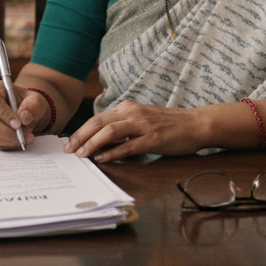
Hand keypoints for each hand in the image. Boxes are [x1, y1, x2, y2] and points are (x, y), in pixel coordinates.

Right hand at [0, 80, 50, 149]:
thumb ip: (32, 106)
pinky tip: (19, 141)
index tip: (18, 124)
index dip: (3, 114)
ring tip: (26, 139)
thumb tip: (24, 118)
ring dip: (9, 140)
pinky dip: (8, 144)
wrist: (25, 112)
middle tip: (26, 136)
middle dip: (7, 132)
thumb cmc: (28, 103)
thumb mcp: (36, 100)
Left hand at [64, 100, 208, 162]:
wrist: (196, 124)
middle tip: (69, 150)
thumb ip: (124, 126)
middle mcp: (133, 113)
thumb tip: (102, 140)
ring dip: (92, 143)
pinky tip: (102, 158)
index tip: (71, 141)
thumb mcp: (142, 119)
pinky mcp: (153, 139)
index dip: (82, 130)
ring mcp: (143, 125)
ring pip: (109, 132)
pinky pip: (128, 146)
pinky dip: (112, 152)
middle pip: (99, 122)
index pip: (98, 118)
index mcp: (128, 108)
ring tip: (81, 154)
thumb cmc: (169, 124)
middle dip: (80, 136)